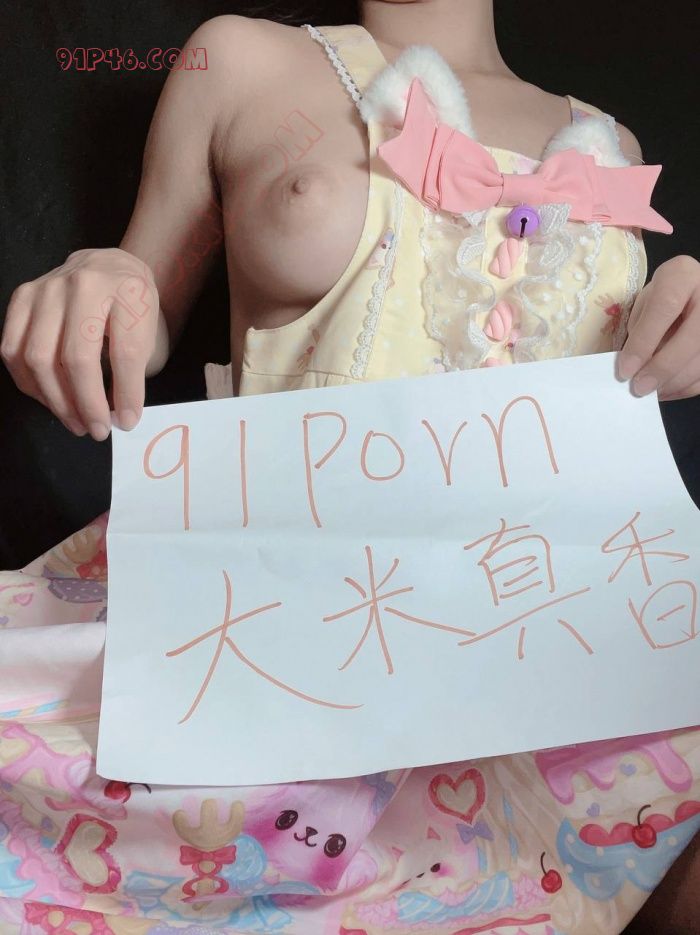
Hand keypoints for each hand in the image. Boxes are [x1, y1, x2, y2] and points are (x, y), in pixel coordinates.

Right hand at [1, 248, 160, 439]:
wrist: (109, 267)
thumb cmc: (132, 306)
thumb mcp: (149, 331)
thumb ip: (136, 372)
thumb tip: (119, 417)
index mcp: (127, 290)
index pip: (126, 352)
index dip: (126, 394)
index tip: (127, 421)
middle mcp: (84, 283)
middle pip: (77, 357)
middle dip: (88, 403)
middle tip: (98, 430)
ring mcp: (47, 288)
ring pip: (39, 358)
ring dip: (57, 401)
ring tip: (76, 422)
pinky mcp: (22, 297)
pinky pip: (13, 350)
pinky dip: (31, 384)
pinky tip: (51, 400)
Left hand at [616, 254, 699, 400]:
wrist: (693, 291)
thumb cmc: (663, 297)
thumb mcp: (646, 302)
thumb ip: (640, 328)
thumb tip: (632, 367)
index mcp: (682, 275)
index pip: (665, 308)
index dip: (644, 342)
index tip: (625, 370)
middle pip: (691, 338)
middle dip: (662, 368)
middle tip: (639, 388)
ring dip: (675, 382)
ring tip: (651, 392)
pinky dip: (686, 387)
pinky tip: (667, 390)